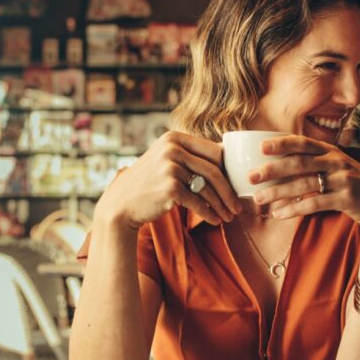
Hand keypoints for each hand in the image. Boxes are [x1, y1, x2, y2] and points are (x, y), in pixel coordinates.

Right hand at [95, 132, 241, 229]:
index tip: (236, 187)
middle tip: (238, 207)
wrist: (122, 203)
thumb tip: (227, 155)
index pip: (215, 152)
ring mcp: (170, 167)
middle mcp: (172, 149)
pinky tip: (215, 221)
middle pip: (215, 171)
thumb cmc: (150, 183)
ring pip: (208, 189)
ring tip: (229, 217)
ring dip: (222, 206)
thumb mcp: (166, 160)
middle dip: (229, 192)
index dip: (229, 171)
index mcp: (175, 138)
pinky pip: (198, 203)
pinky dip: (209, 214)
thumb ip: (190, 155)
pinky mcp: (170, 188)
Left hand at [250, 136, 359, 231]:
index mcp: (331, 151)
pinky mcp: (346, 198)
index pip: (303, 143)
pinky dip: (294, 209)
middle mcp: (336, 162)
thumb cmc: (352, 185)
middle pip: (300, 163)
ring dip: (279, 192)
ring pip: (304, 184)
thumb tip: (278, 168)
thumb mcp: (336, 168)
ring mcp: (343, 179)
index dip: (283, 143)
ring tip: (259, 199)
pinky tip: (279, 214)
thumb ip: (314, 164)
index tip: (261, 147)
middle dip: (273, 169)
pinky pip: (315, 203)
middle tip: (251, 177)